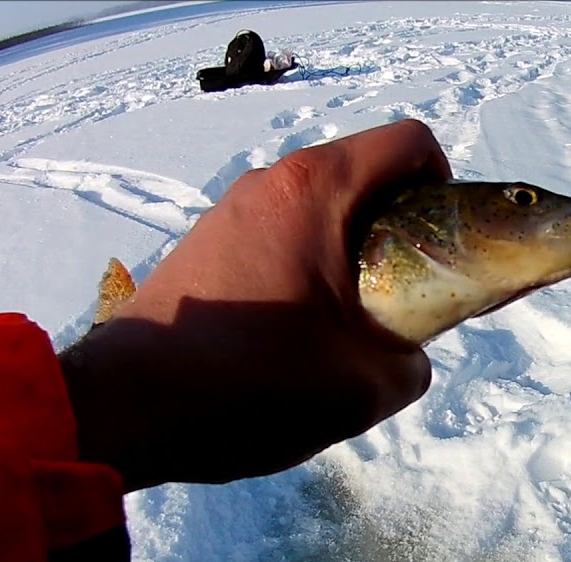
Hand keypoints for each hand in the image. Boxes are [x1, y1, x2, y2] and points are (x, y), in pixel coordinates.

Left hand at [59, 119, 450, 491]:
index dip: (445, 185)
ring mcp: (230, 209)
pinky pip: (279, 234)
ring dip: (350, 254)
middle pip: (364, 175)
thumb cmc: (251, 384)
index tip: (440, 245)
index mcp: (318, 191)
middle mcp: (272, 182)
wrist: (125, 409)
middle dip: (399, 229)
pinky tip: (292, 335)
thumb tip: (403, 355)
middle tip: (400, 299)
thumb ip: (410, 363)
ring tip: (344, 327)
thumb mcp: (364, 390)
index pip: (410, 144)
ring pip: (319, 210)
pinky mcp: (204, 242)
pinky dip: (306, 267)